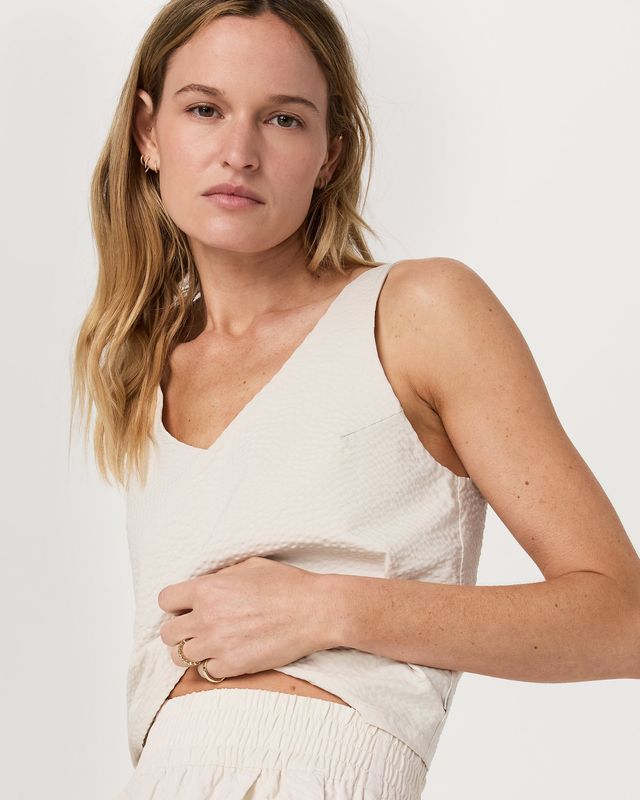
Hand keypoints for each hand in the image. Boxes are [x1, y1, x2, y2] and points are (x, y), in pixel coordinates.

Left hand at [157, 556, 337, 677]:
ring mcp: (218, 644)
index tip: (185, 607)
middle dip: (180, 630)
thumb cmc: (287, 585)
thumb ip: (219, 576)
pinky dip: (212, 666)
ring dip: (192, 650)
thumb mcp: (249, 566)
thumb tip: (203, 585)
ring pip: (180, 656)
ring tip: (210, 644)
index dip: (174, 604)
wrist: (315, 611)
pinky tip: (227, 655)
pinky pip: (205, 672)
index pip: (165, 600)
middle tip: (196, 628)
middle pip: (167, 633)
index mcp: (208, 588)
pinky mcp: (233, 666)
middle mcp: (207, 617)